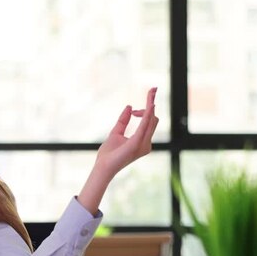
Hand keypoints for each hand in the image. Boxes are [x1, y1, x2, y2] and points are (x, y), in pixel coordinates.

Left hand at [76, 87, 158, 213]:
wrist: (103, 166)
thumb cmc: (109, 153)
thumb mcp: (116, 132)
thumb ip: (123, 121)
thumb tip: (129, 106)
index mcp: (142, 141)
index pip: (149, 121)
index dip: (146, 110)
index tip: (133, 110)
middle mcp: (146, 143)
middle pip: (153, 119)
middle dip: (151, 103)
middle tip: (152, 89)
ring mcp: (143, 144)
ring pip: (151, 120)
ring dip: (151, 104)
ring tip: (152, 91)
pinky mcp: (137, 143)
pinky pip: (145, 126)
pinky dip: (147, 115)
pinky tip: (150, 105)